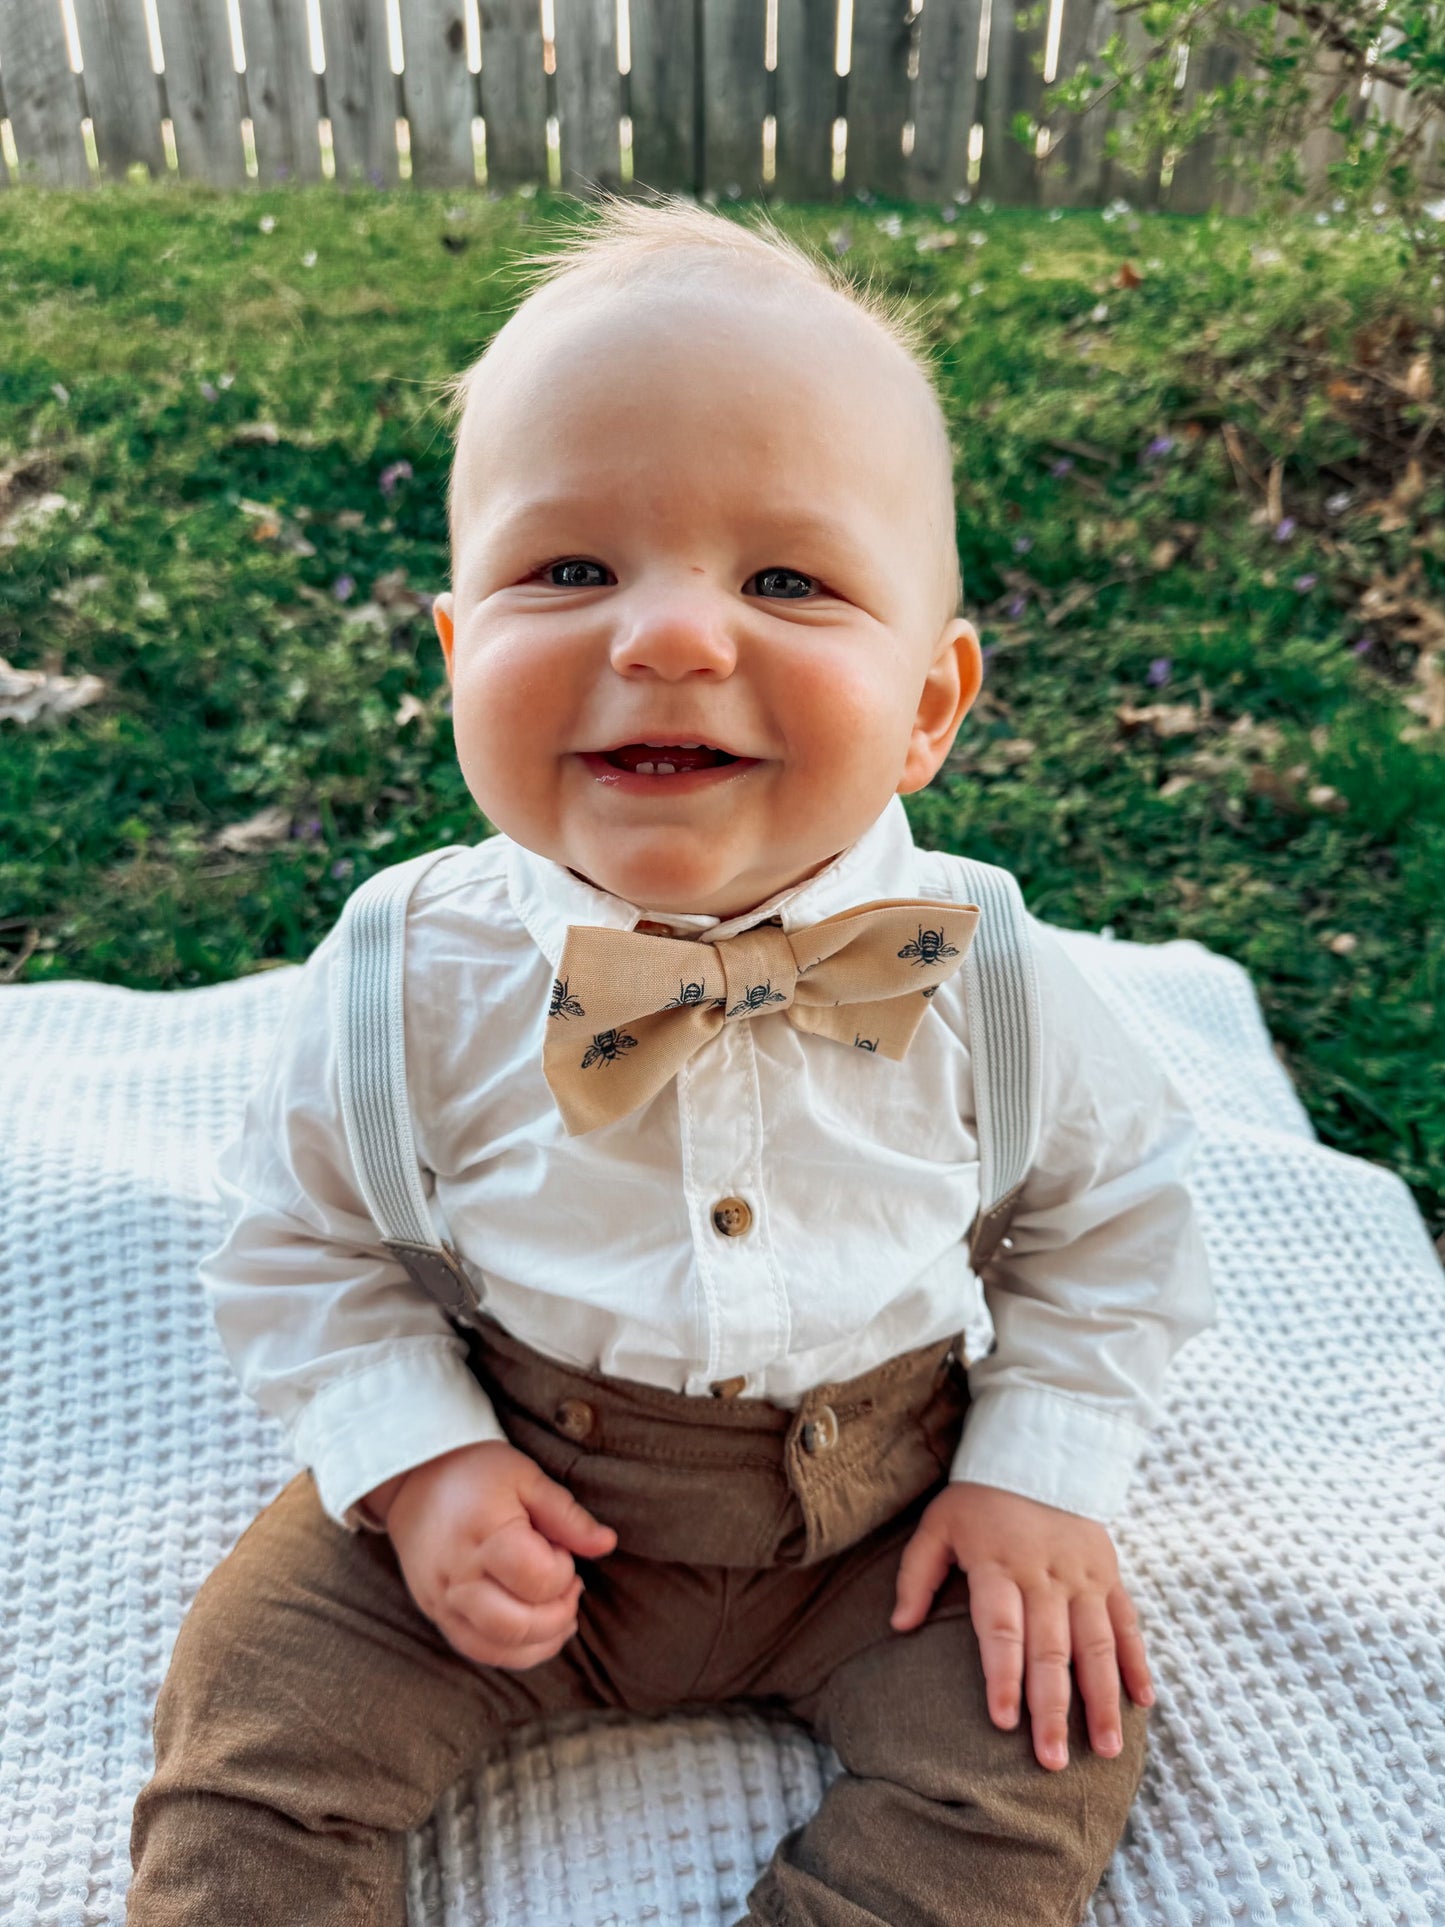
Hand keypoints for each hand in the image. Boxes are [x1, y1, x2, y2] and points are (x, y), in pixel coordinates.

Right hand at [377, 1440, 616, 1670]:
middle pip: (519, 1624)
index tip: (561, 1549)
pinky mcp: (436, 1614)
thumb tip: (607, 1544)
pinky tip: (535, 1631)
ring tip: (559, 1613)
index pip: (538, 1579)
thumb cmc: (476, 1473)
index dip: (564, 1571)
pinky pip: (477, 1651)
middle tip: (570, 1586)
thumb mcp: (526, 1478)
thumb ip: (568, 1516)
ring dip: (542, 1641)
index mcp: (484, 1533)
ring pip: (499, 1648)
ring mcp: (443, 1600)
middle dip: (560, 1614)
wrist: (413, 1478)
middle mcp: (459, 1574)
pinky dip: (514, 1651)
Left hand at [890, 1481, 1153, 1770]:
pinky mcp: (1110, 1574)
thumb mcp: (938, 1524)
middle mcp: (1046, 1576)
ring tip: (1107, 1749)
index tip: (1004, 1723)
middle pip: (1051, 1650)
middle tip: (1052, 1762)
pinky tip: (1144, 1702)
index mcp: (1000, 1565)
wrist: (1039, 1452)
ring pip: (1097, 1645)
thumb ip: (917, 1574)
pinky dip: (1138, 1662)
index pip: (1002, 1629)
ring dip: (1103, 1699)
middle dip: (1053, 1709)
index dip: (1004, 1677)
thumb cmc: (979, 1499)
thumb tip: (898, 1626)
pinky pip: (1128, 1622)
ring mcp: (1084, 1577)